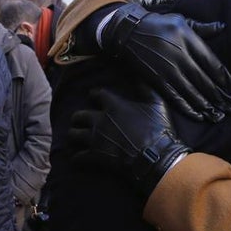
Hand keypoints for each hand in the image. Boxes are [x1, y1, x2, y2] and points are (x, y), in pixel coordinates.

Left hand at [68, 87, 190, 198]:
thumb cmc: (157, 130)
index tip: (94, 96)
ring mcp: (95, 139)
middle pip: (78, 115)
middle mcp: (100, 120)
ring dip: (74, 135)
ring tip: (76, 136)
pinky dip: (76, 157)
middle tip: (80, 120)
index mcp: (113, 106)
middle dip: (78, 117)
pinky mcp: (94, 156)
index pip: (96, 94)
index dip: (94, 95)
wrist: (154, 158)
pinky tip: (77, 158)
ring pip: (73, 134)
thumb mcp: (156, 104)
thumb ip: (146, 87)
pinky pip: (77, 156)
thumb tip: (139, 73)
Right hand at [98, 3, 230, 121]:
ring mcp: (167, 69)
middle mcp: (179, 55)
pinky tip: (199, 115)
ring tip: (218, 115)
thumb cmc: (159, 25)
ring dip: (206, 106)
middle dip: (218, 96)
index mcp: (188, 39)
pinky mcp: (157, 79)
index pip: (211, 62)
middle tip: (230, 106)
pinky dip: (188, 108)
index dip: (224, 77)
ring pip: (191, 92)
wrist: (129, 32)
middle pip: (204, 80)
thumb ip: (203, 28)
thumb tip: (223, 27)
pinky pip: (175, 97)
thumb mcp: (182, 21)